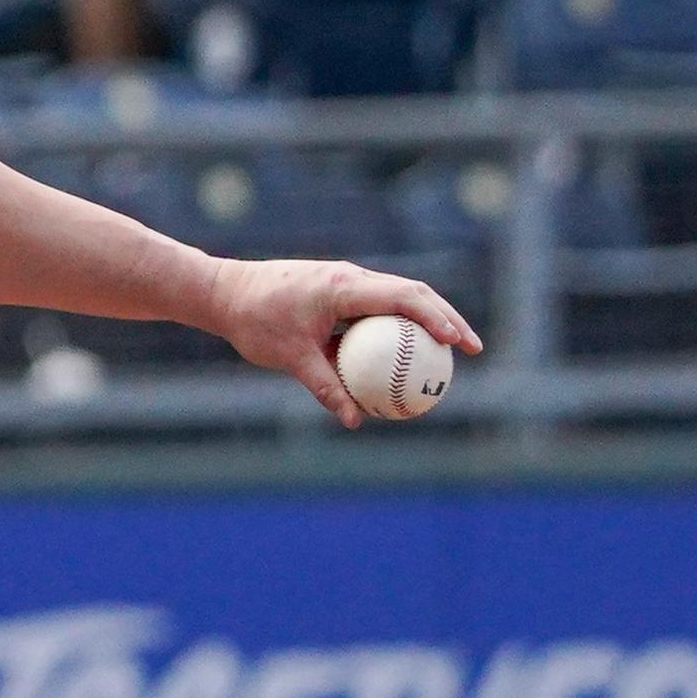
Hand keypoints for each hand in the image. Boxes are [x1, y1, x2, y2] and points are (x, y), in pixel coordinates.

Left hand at [202, 258, 481, 428]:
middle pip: (414, 292)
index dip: (435, 318)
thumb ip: (324, 387)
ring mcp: (346, 280)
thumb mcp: (289, 358)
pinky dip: (398, 326)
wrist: (224, 291)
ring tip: (452, 351)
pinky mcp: (339, 289)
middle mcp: (351, 277)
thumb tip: (354, 420)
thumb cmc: (254, 321)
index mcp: (343, 286)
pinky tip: (406, 356)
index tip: (456, 342)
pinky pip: (378, 307)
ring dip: (428, 318)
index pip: (403, 297)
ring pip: (400, 295)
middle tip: (472, 349)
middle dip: (448, 318)